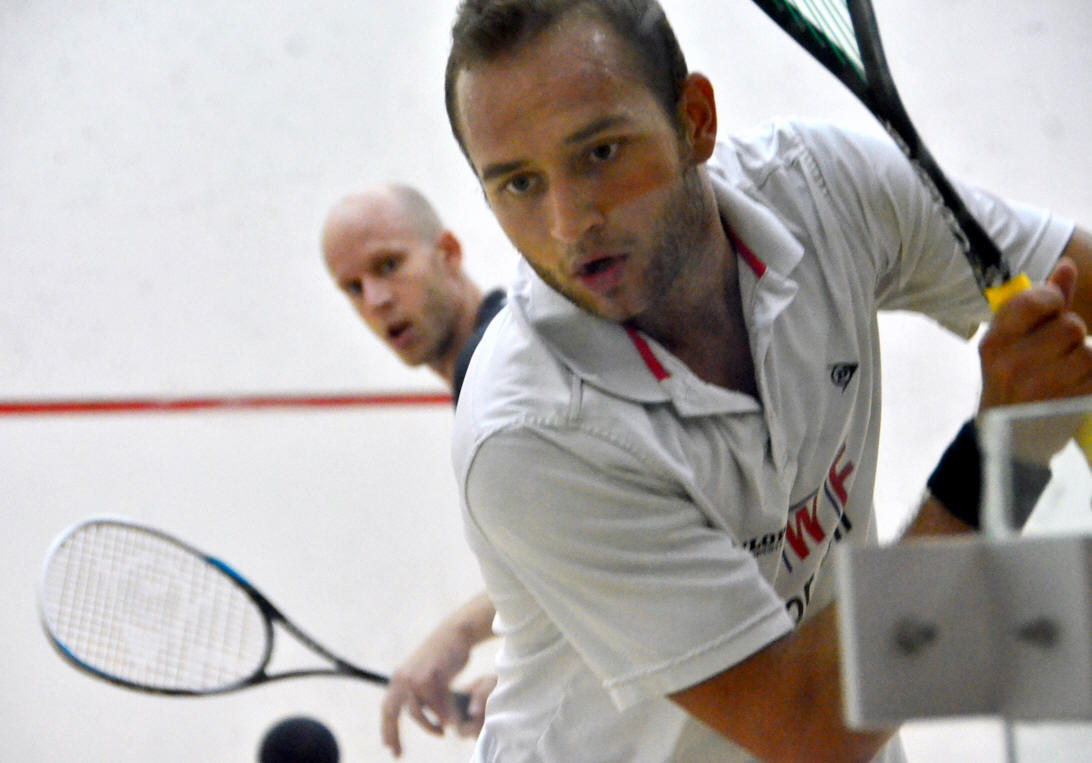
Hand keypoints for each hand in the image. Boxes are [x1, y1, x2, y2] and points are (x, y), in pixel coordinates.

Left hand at [379, 592, 496, 756]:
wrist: (454, 634)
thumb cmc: (442, 656)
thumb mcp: (424, 675)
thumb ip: (418, 692)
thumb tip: (418, 713)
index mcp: (399, 679)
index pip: (387, 708)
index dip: (386, 729)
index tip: (389, 748)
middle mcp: (402, 679)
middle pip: (392, 712)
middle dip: (393, 734)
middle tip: (397, 753)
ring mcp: (415, 677)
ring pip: (417, 712)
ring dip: (429, 726)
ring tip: (440, 732)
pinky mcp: (431, 676)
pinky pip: (436, 705)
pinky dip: (443, 715)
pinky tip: (450, 722)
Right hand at [978, 258, 1091, 461]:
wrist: (1010, 440)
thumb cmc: (1011, 384)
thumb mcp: (1012, 344)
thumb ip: (1040, 304)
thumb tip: (1067, 267)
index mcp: (994, 342)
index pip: (1034, 300)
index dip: (1052, 300)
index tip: (1051, 310)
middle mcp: (1012, 363)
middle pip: (1068, 325)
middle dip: (1069, 336)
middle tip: (1052, 353)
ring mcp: (1039, 385)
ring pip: (1086, 350)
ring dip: (1081, 358)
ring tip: (1062, 372)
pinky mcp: (1065, 402)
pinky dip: (1090, 377)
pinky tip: (1071, 387)